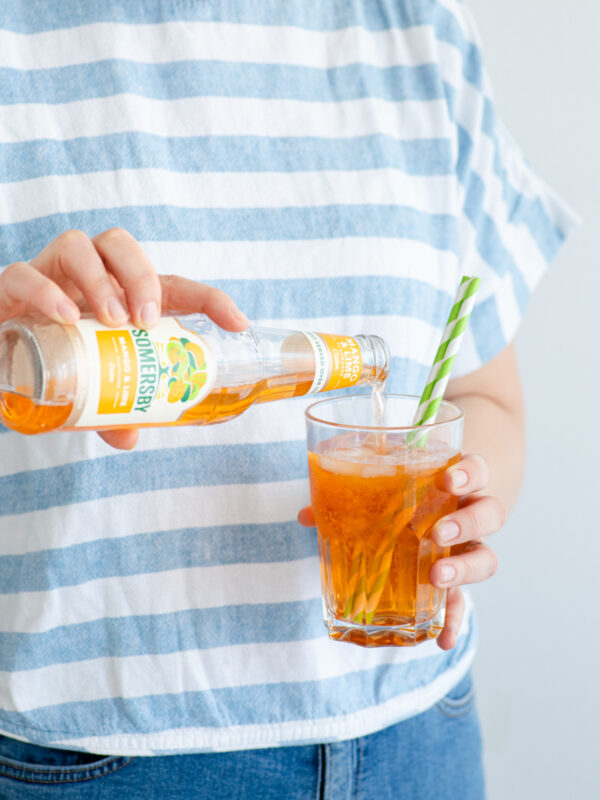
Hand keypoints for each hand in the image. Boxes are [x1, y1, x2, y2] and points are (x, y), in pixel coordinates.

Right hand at [0, 228, 248, 448]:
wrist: (1, 363)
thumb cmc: (56, 366)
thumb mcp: (92, 391)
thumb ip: (111, 410)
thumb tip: (129, 438)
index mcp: (117, 297)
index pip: (169, 285)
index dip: (208, 298)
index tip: (237, 323)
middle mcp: (85, 279)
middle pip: (120, 245)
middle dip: (142, 276)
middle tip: (148, 319)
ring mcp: (48, 277)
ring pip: (78, 246)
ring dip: (100, 280)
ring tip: (113, 321)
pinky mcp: (11, 290)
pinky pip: (23, 274)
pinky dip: (45, 291)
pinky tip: (64, 316)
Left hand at [297, 453, 503, 650]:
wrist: (421, 515)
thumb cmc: (399, 495)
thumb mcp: (377, 489)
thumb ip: (347, 495)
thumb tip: (307, 515)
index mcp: (453, 483)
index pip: (476, 469)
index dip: (469, 473)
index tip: (448, 480)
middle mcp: (468, 514)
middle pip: (490, 513)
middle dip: (467, 523)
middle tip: (437, 533)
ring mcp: (466, 549)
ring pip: (486, 557)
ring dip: (465, 568)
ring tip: (438, 578)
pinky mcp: (456, 583)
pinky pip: (461, 603)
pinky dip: (454, 622)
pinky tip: (442, 641)